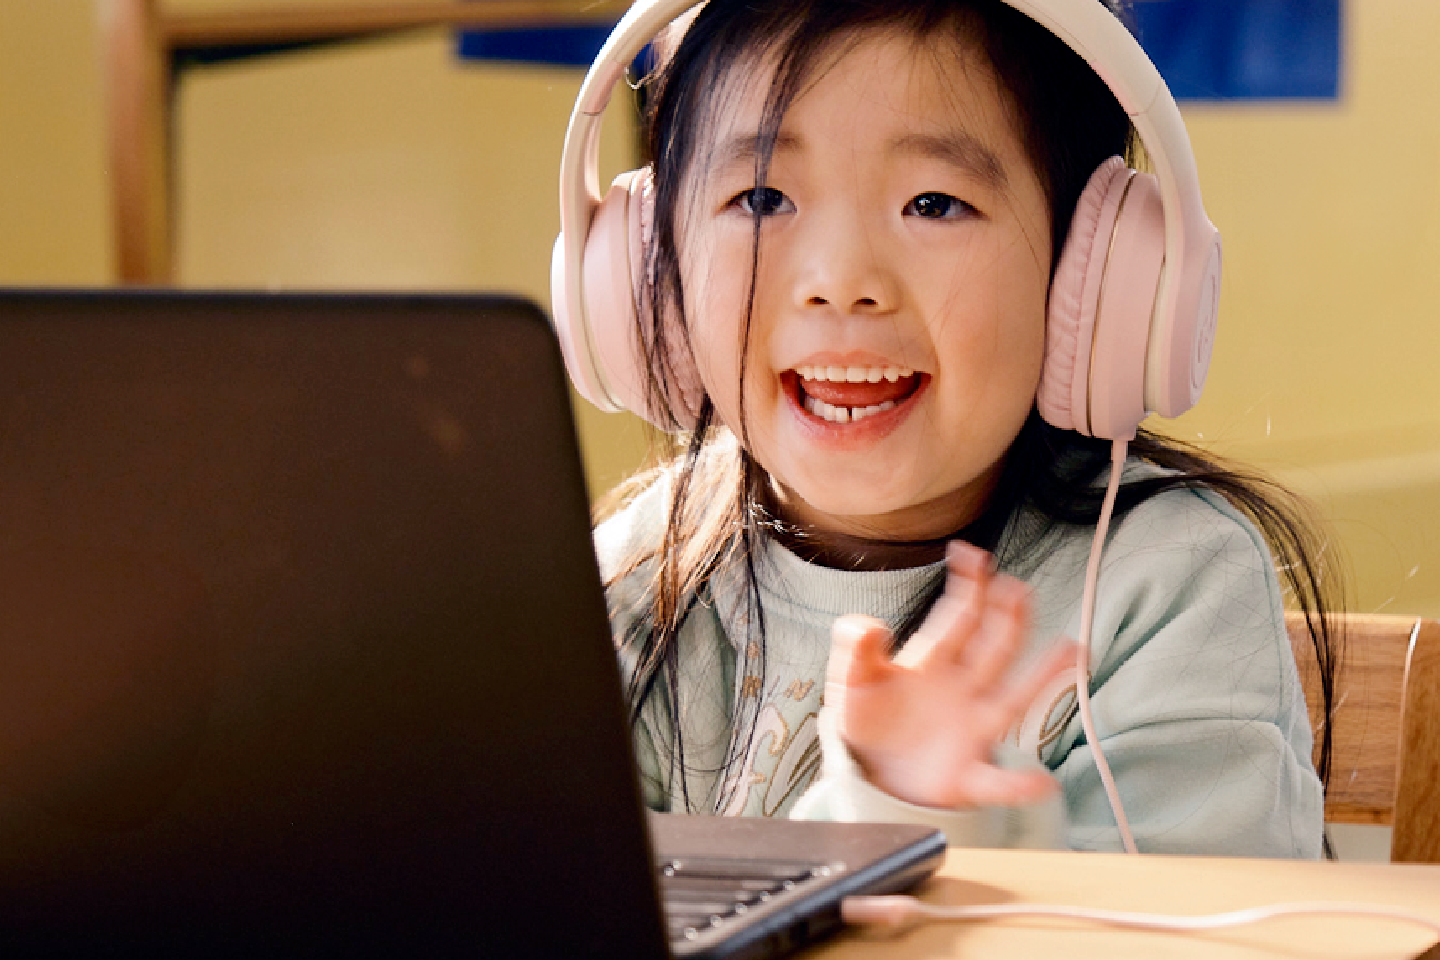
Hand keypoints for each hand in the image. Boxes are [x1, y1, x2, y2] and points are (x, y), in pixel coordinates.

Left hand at [826, 540, 1076, 809]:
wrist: (867, 771)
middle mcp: (963, 690)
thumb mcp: (853, 680)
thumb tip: (870, 625)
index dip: (968, 586)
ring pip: (1013, 701)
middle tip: (1018, 589)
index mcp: (934, 662)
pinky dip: (1020, 785)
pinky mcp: (966, 777)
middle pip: (994, 649)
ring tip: (1071, 650)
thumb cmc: (868, 717)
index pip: (958, 618)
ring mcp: (971, 730)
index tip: (972, 554)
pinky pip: (998, 782)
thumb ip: (856, 649)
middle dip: (1007, 619)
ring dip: (1041, 677)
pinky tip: (1043, 783)